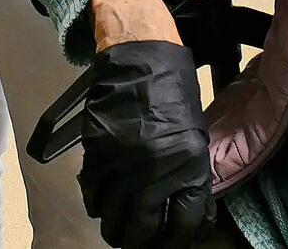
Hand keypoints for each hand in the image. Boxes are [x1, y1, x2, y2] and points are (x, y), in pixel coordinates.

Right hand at [73, 41, 214, 248]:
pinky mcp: (98, 151)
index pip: (186, 222)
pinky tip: (99, 208)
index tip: (169, 246)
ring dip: (114, 230)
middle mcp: (157, 169)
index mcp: (188, 165)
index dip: (177, 242)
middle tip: (137, 246)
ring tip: (116, 234)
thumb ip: (189, 175)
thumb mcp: (193, 136)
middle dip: (140, 243)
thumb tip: (185, 213)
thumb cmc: (172, 92)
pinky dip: (95, 205)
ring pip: (115, 214)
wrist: (139, 57)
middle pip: (145, 226)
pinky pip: (93, 192)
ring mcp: (124, 161)